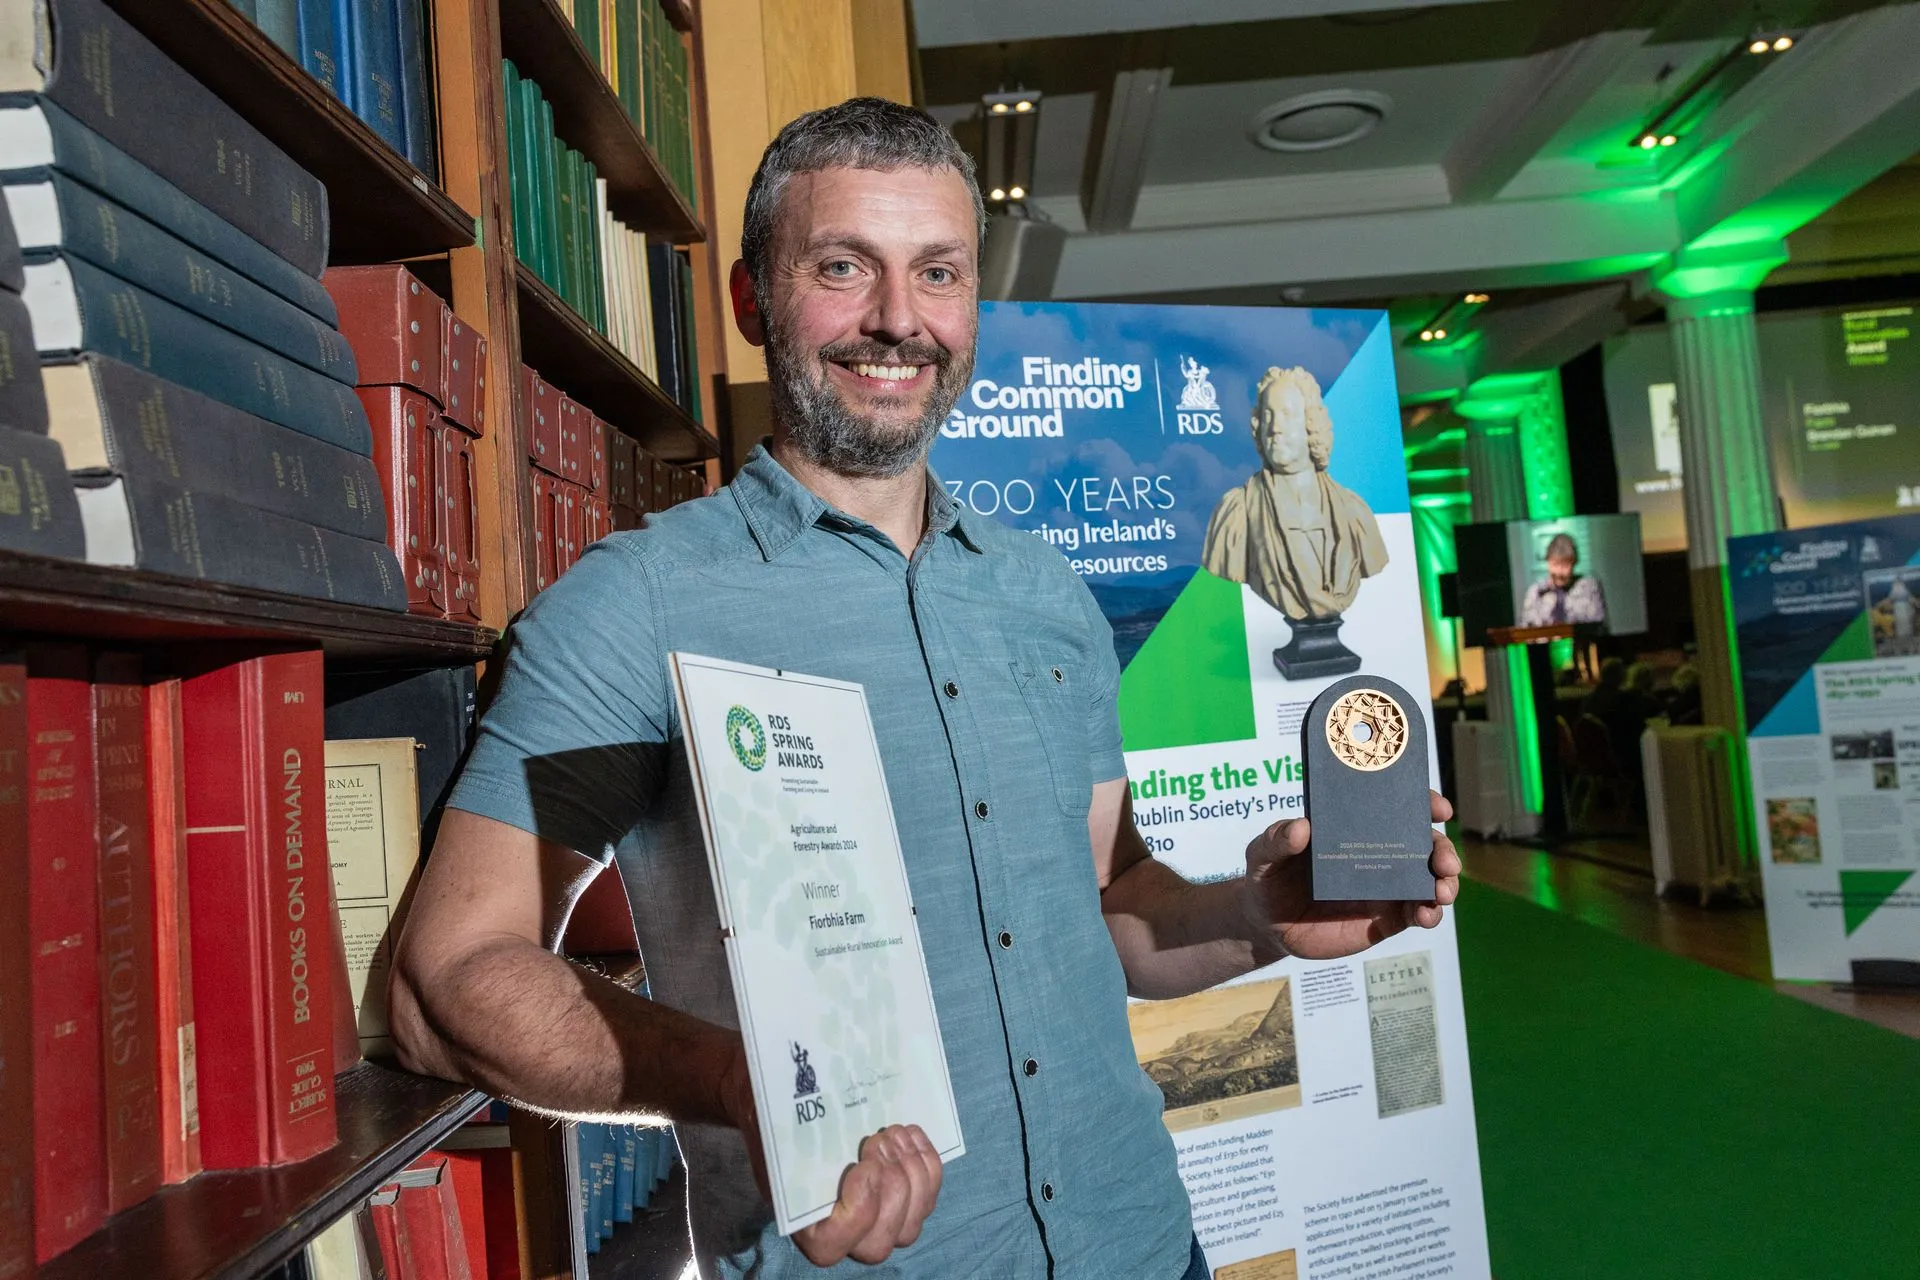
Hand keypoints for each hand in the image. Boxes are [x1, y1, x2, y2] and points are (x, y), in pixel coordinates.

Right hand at [719, 1048, 942, 1265]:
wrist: (782, 1093)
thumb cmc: (773, 1105)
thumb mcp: (770, 1115)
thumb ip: (791, 1127)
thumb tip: (813, 1106)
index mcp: (799, 1216)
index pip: (830, 1247)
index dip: (857, 1213)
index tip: (863, 1163)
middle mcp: (837, 1226)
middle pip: (879, 1244)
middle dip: (893, 1190)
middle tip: (881, 1138)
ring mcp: (872, 1215)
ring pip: (909, 1228)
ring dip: (914, 1178)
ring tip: (897, 1133)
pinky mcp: (898, 1196)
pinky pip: (926, 1199)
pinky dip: (927, 1167)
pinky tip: (913, 1133)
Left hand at [1239, 791, 1460, 960]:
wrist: (1267, 924)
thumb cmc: (1268, 877)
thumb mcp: (1262, 854)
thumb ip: (1276, 839)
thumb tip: (1300, 827)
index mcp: (1355, 825)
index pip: (1396, 807)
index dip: (1423, 803)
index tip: (1437, 808)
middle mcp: (1378, 851)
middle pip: (1424, 844)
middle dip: (1443, 849)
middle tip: (1444, 861)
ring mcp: (1386, 885)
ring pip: (1429, 879)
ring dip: (1445, 884)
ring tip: (1441, 894)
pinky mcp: (1386, 918)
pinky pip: (1417, 912)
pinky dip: (1429, 913)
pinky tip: (1427, 916)